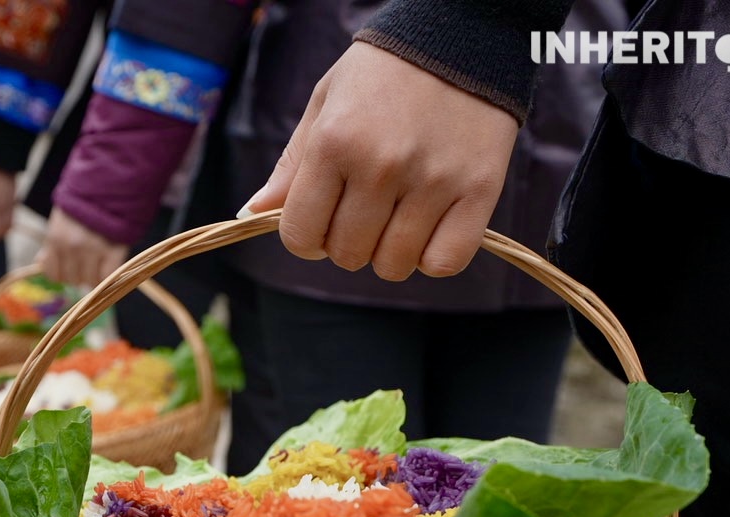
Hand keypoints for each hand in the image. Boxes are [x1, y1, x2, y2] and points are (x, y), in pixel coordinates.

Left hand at [37, 208, 127, 286]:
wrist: (109, 184)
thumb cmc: (83, 203)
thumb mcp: (60, 219)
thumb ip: (51, 243)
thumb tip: (40, 262)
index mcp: (55, 238)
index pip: (53, 274)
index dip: (61, 274)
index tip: (69, 268)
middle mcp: (72, 246)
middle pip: (72, 280)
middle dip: (79, 274)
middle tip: (87, 263)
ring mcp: (94, 249)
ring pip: (90, 281)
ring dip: (94, 276)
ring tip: (99, 262)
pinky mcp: (114, 250)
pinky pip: (108, 276)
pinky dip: (108, 275)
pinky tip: (109, 265)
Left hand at [243, 42, 517, 280]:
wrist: (462, 37)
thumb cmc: (382, 73)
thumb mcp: (325, 104)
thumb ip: (291, 165)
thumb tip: (250, 213)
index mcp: (334, 143)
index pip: (301, 235)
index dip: (306, 238)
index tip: (321, 222)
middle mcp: (381, 166)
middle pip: (347, 255)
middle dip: (346, 243)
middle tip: (362, 212)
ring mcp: (433, 181)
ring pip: (393, 266)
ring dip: (388, 253)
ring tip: (397, 216)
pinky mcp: (479, 191)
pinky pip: (445, 262)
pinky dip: (433, 257)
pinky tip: (429, 229)